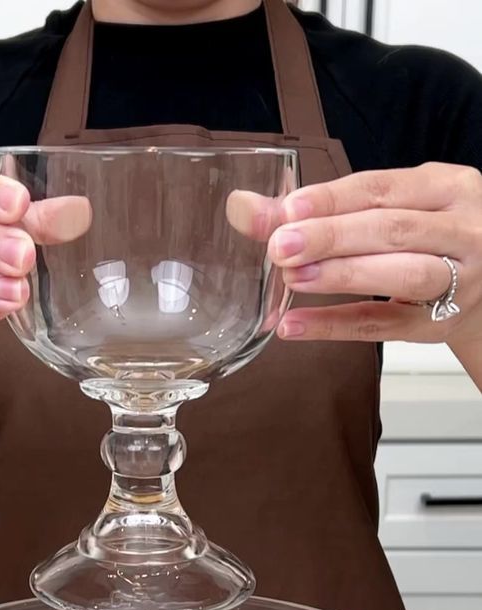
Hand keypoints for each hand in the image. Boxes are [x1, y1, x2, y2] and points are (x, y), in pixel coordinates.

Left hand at [263, 163, 481, 351]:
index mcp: (448, 187)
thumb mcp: (393, 207)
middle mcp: (462, 229)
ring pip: (401, 275)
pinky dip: (335, 325)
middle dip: (331, 236)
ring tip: (292, 277)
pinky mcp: (438, 325)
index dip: (332, 199)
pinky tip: (295, 324)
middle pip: (392, 229)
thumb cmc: (430, 237)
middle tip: (280, 246)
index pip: (382, 188)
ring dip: (341, 276)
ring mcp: (458, 280)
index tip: (287, 209)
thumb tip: (248, 209)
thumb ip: (327, 207)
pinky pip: (384, 325)